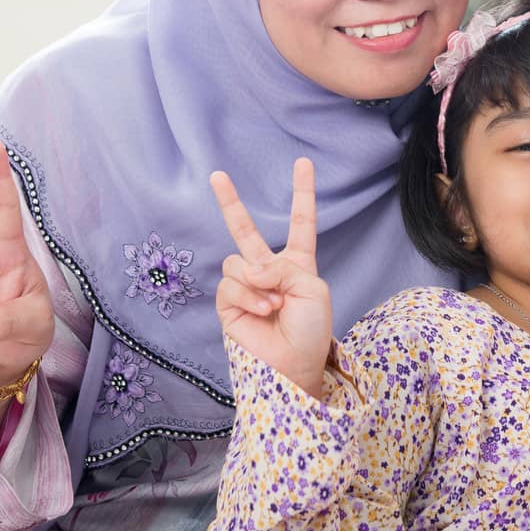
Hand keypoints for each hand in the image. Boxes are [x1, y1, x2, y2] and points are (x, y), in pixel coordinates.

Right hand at [211, 158, 331, 399]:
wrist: (294, 367)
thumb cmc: (311, 331)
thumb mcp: (312, 288)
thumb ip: (283, 268)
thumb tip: (250, 268)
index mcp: (297, 263)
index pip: (300, 222)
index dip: (302, 192)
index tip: (303, 163)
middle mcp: (268, 270)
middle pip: (245, 229)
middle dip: (229, 201)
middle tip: (217, 175)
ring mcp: (246, 286)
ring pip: (238, 262)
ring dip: (258, 282)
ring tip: (274, 305)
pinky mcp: (228, 304)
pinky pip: (231, 284)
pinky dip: (248, 296)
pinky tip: (262, 311)